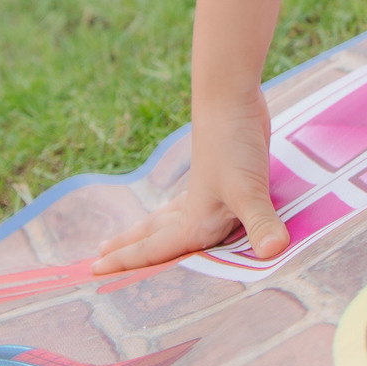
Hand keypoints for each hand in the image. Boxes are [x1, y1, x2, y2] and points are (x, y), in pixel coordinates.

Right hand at [93, 85, 287, 272]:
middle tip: (96, 260)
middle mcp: (196, 209)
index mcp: (195, 220)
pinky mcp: (222, 176)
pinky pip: (192, 204)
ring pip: (170, 219)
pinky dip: (180, 212)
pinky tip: (183, 210)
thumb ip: (260, 222)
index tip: (91, 270)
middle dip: (129, 250)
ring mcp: (207, 191)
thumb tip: (275, 251)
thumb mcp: (249, 189)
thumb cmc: (233, 143)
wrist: (229, 95)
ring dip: (149, 231)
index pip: (155, 250)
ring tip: (129, 238)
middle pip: (155, 236)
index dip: (127, 263)